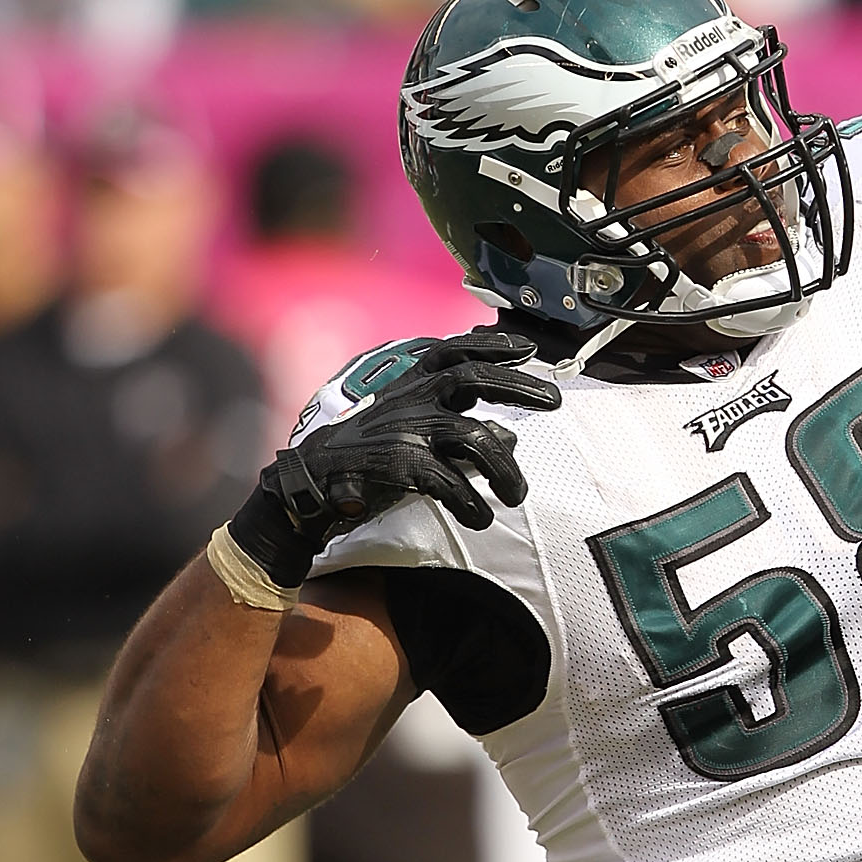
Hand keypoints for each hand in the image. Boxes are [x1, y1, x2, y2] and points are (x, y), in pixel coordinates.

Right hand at [227, 328, 560, 585]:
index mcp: (407, 387)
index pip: (453, 351)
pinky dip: (470, 503)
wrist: (307, 488)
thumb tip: (512, 437)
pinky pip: (449, 481)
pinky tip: (479, 518)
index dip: (491, 344)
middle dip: (517, 386)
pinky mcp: (397, 464)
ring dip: (504, 471)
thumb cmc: (364, 463)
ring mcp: (403, 430)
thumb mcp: (413, 437)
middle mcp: (408, 400)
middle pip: (471, 378)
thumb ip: (460, 431)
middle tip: (553, 401)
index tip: (529, 346)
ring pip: (473, 438)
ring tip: (515, 496)